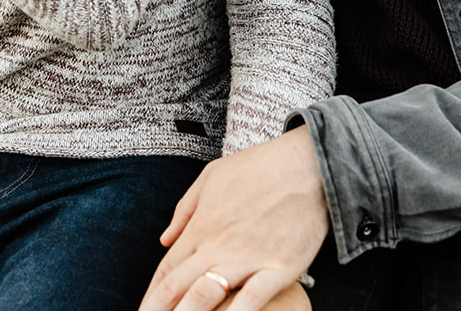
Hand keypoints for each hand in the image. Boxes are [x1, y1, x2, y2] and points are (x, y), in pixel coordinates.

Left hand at [140, 127, 329, 310]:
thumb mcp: (213, 176)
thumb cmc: (261, 166)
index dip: (151, 298)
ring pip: (205, 299)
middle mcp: (218, 246)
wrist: (309, 163)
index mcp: (201, 226)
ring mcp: (248, 259)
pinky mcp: (279, 269)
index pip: (166, 271)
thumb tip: (164, 240)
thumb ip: (185, 209)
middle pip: (177, 291)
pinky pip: (251, 301)